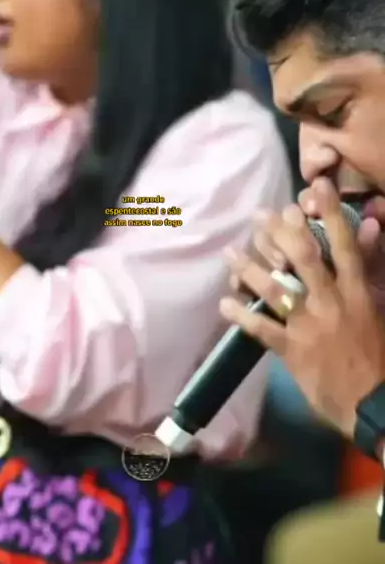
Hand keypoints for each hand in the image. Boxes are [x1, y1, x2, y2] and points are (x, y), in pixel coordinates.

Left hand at [220, 178, 384, 437]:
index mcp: (357, 292)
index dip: (331, 213)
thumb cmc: (383, 355)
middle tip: (260, 215)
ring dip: (249, 269)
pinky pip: (262, 330)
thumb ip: (373, 266)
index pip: (344, 245)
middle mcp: (330, 303)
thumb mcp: (382, 306)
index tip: (316, 187)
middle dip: (280, 234)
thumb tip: (371, 225)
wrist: (377, 405)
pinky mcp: (293, 351)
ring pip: (275, 290)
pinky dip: (242, 316)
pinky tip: (223, 303)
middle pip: (302, 260)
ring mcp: (309, 326)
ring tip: (230, 252)